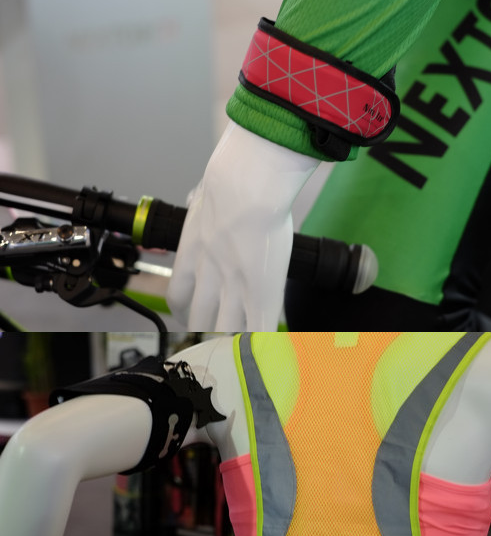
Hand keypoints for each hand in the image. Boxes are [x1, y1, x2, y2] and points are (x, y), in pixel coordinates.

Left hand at [168, 122, 318, 331]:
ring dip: (231, 344)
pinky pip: (260, 330)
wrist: (247, 185)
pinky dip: (263, 343)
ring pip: (224, 332)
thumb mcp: (205, 198)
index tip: (188, 317)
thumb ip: (203, 207)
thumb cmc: (231, 182)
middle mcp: (209, 278)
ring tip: (239, 353)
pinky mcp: (261, 293)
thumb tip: (202, 195)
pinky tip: (269, 349)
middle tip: (211, 344)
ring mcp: (235, 289)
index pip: (178, 296)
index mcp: (193, 256)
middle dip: (203, 336)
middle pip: (197, 322)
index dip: (182, 312)